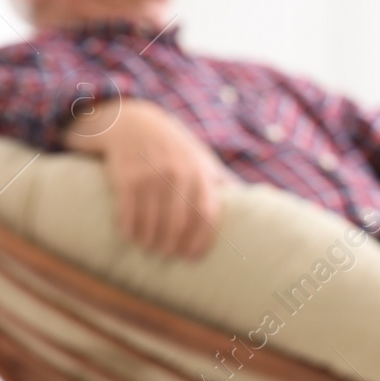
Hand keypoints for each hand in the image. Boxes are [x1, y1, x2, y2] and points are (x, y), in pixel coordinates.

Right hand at [65, 99, 227, 259]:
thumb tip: (252, 199)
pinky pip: (128, 214)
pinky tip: (133, 237)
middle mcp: (178, 175)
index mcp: (200, 172)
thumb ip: (222, 180)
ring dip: (151, 242)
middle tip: (170, 255)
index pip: (207, 213)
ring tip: (152, 248)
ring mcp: (152, 177)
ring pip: (152, 222)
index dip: (201, 239)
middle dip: (174, 245)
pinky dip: (131, 231)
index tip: (193, 256)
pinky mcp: (127, 179)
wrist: (136, 124)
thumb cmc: (175, 148)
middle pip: (179, 222)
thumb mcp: (202, 158)